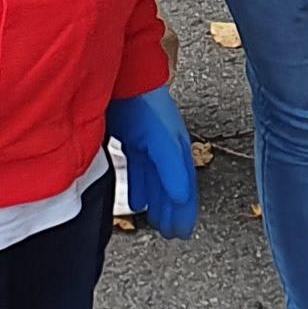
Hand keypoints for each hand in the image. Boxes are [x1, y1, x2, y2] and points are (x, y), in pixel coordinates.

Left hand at [106, 87, 198, 237]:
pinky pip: (136, 169)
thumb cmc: (145, 104)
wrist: (122, 76)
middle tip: (171, 232)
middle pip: (169, 185)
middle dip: (171, 209)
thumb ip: (170, 169)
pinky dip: (138, 187)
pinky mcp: (127, 138)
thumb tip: (182, 198)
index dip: (185, 209)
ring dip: (156, 201)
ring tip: (155, 220)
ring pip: (153, 179)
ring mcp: (145, 142)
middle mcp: (163, 147)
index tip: (183, 231)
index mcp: (176, 148)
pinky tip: (135, 199)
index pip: (184, 185)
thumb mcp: (162, 141)